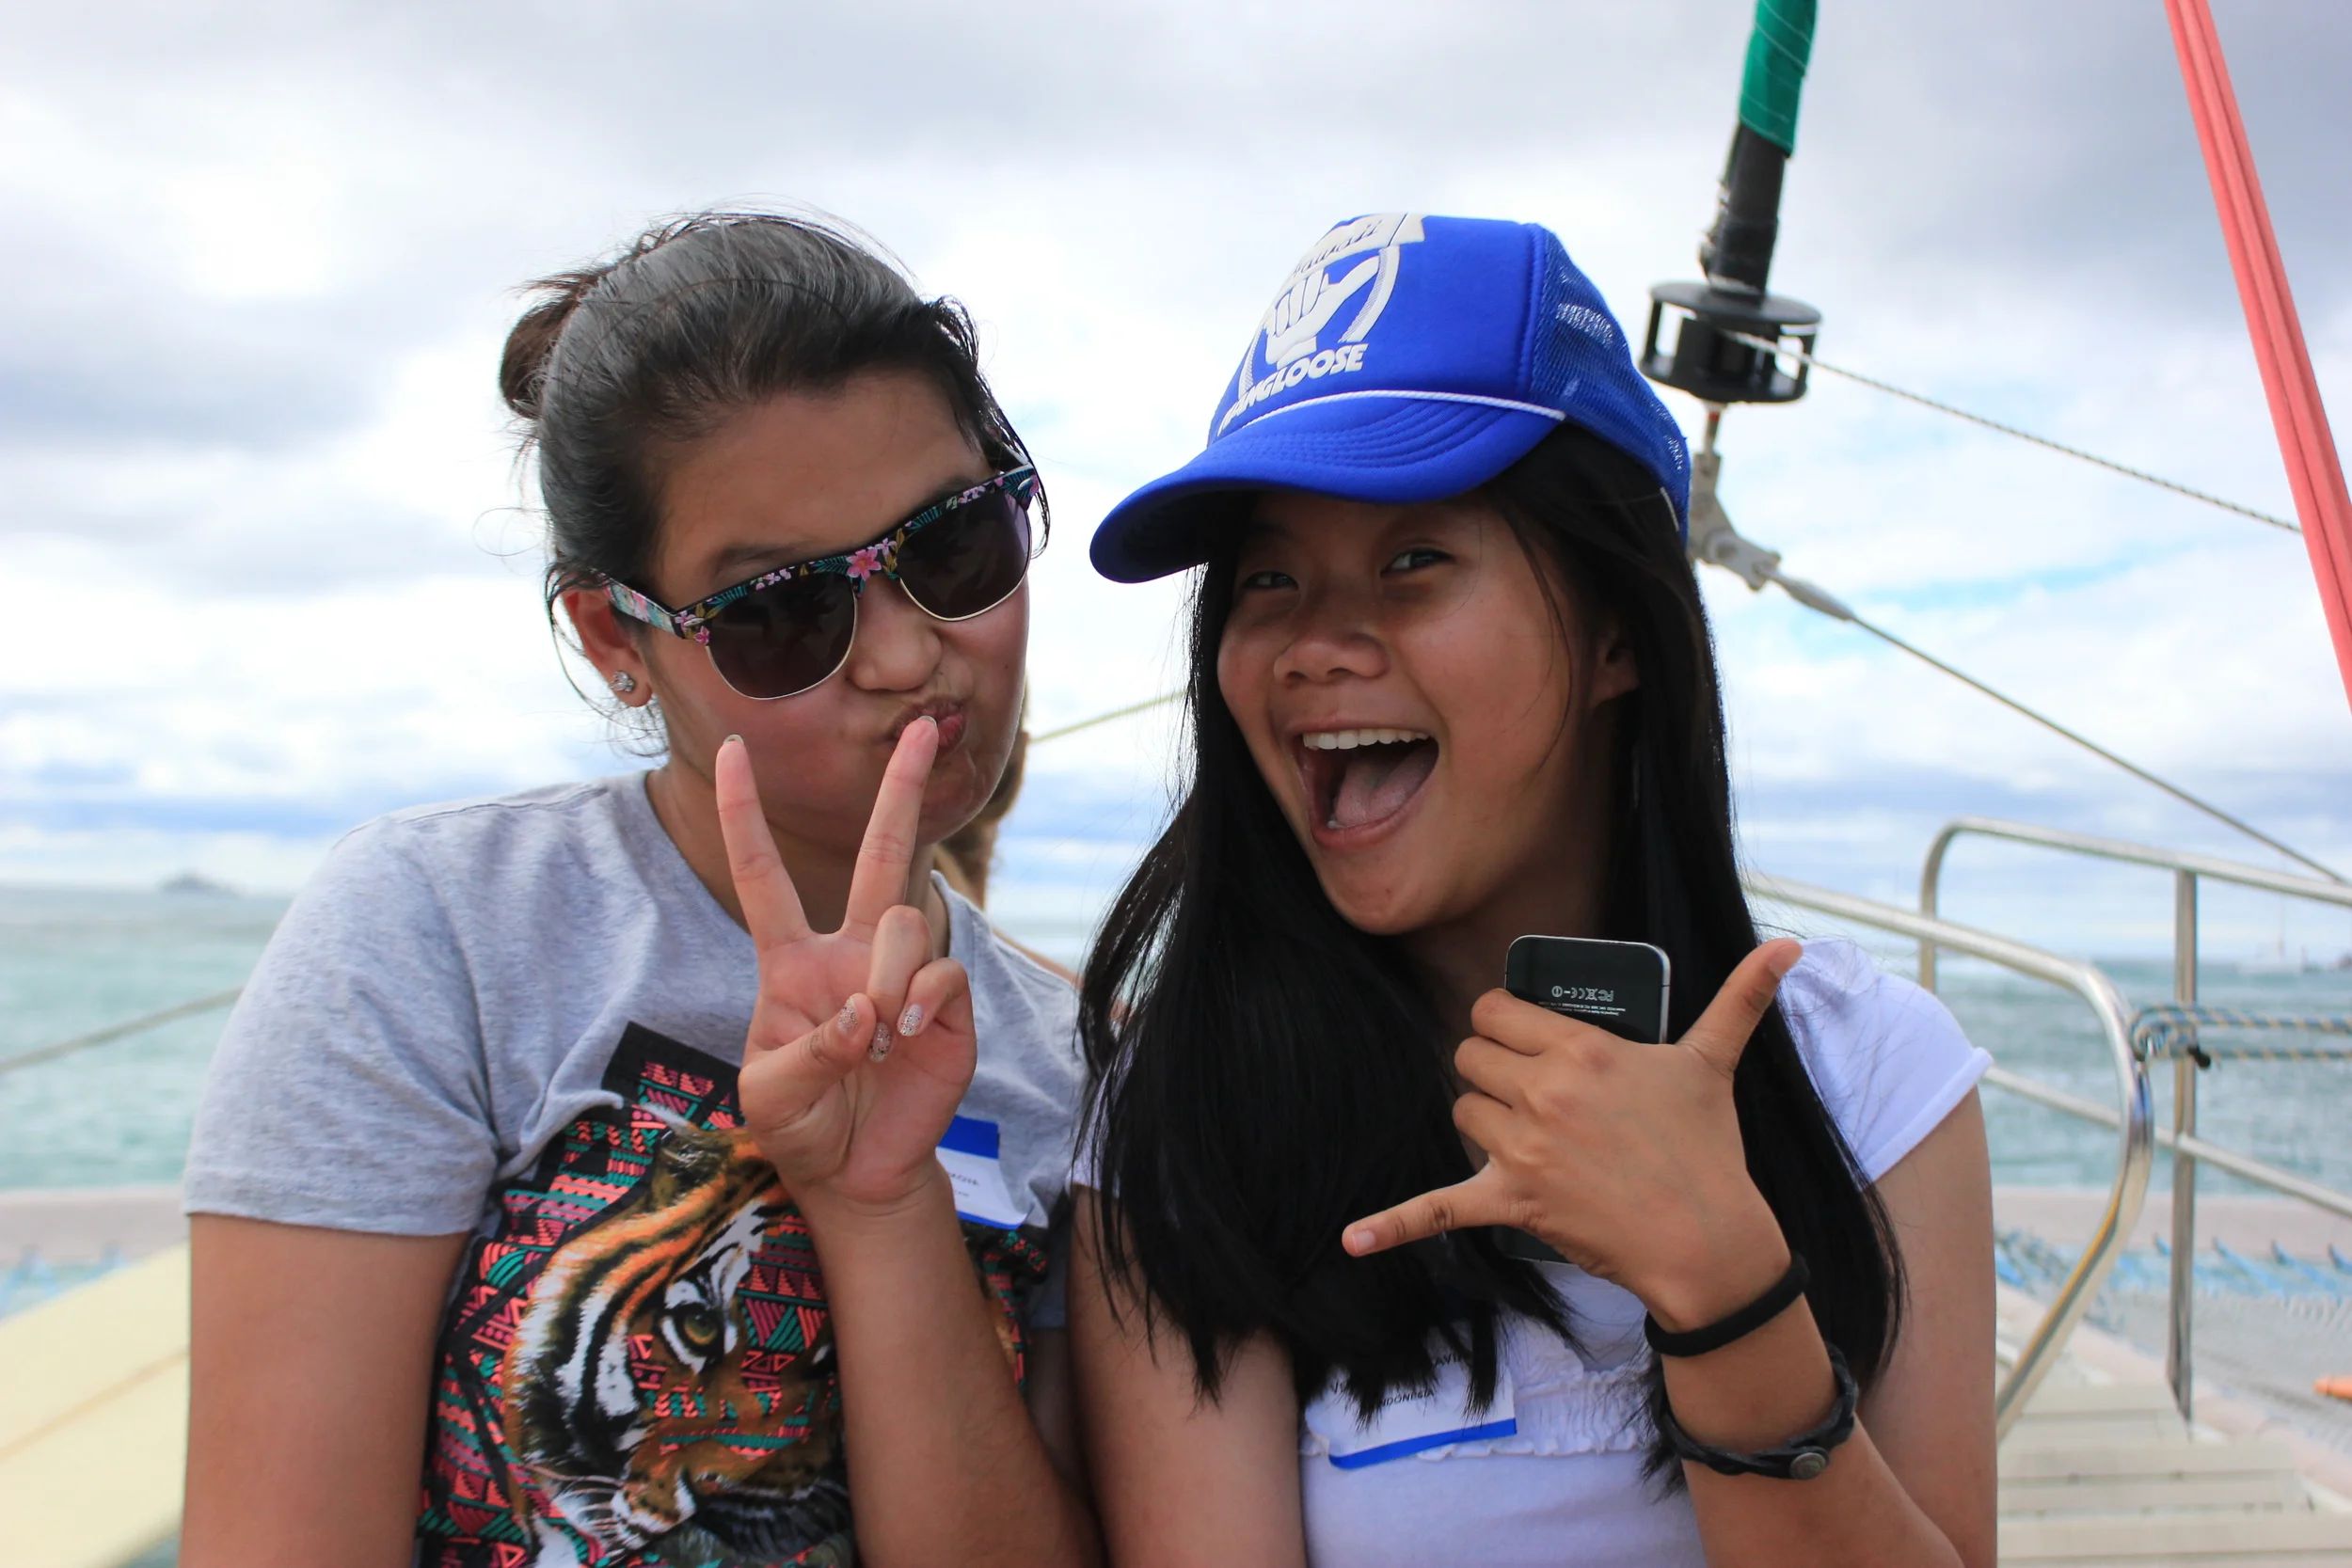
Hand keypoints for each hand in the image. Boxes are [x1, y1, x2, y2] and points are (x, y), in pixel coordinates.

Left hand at [717, 721, 976, 1216]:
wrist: (856, 1174)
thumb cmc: (799, 1127)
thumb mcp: (769, 1096)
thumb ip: (807, 1051)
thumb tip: (863, 1011)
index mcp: (790, 963)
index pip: (763, 875)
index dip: (745, 814)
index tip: (734, 752)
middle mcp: (852, 954)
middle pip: (879, 854)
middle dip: (901, 792)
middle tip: (920, 731)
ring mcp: (903, 976)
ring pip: (906, 921)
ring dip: (888, 974)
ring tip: (877, 1034)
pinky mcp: (948, 1009)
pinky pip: (944, 971)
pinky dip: (922, 999)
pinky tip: (904, 1037)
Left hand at [1342, 940, 1804, 1330]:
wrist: (1707, 1240)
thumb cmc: (1708, 1150)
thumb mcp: (1715, 1063)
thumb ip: (1741, 997)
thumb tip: (1788, 947)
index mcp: (1582, 1050)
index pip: (1500, 1010)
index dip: (1503, 1021)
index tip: (1520, 1034)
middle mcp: (1544, 1092)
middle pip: (1471, 1056)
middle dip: (1492, 1067)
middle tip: (1527, 1087)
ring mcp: (1523, 1148)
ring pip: (1461, 1111)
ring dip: (1481, 1118)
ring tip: (1524, 1132)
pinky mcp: (1513, 1201)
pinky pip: (1438, 1209)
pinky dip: (1393, 1225)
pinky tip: (1352, 1238)